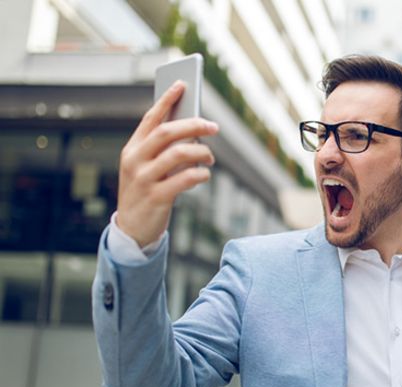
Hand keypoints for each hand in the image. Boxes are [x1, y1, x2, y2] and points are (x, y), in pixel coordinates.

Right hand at [116, 80, 219, 246]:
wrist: (132, 230)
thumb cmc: (145, 192)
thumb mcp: (147, 168)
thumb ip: (163, 150)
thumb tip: (193, 129)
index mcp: (133, 148)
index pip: (151, 118)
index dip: (167, 99)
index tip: (182, 84)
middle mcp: (135, 160)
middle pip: (167, 132)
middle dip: (193, 124)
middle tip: (213, 126)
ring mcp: (144, 179)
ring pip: (179, 154)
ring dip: (201, 153)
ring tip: (210, 158)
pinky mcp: (156, 197)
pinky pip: (185, 179)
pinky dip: (200, 175)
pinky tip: (204, 175)